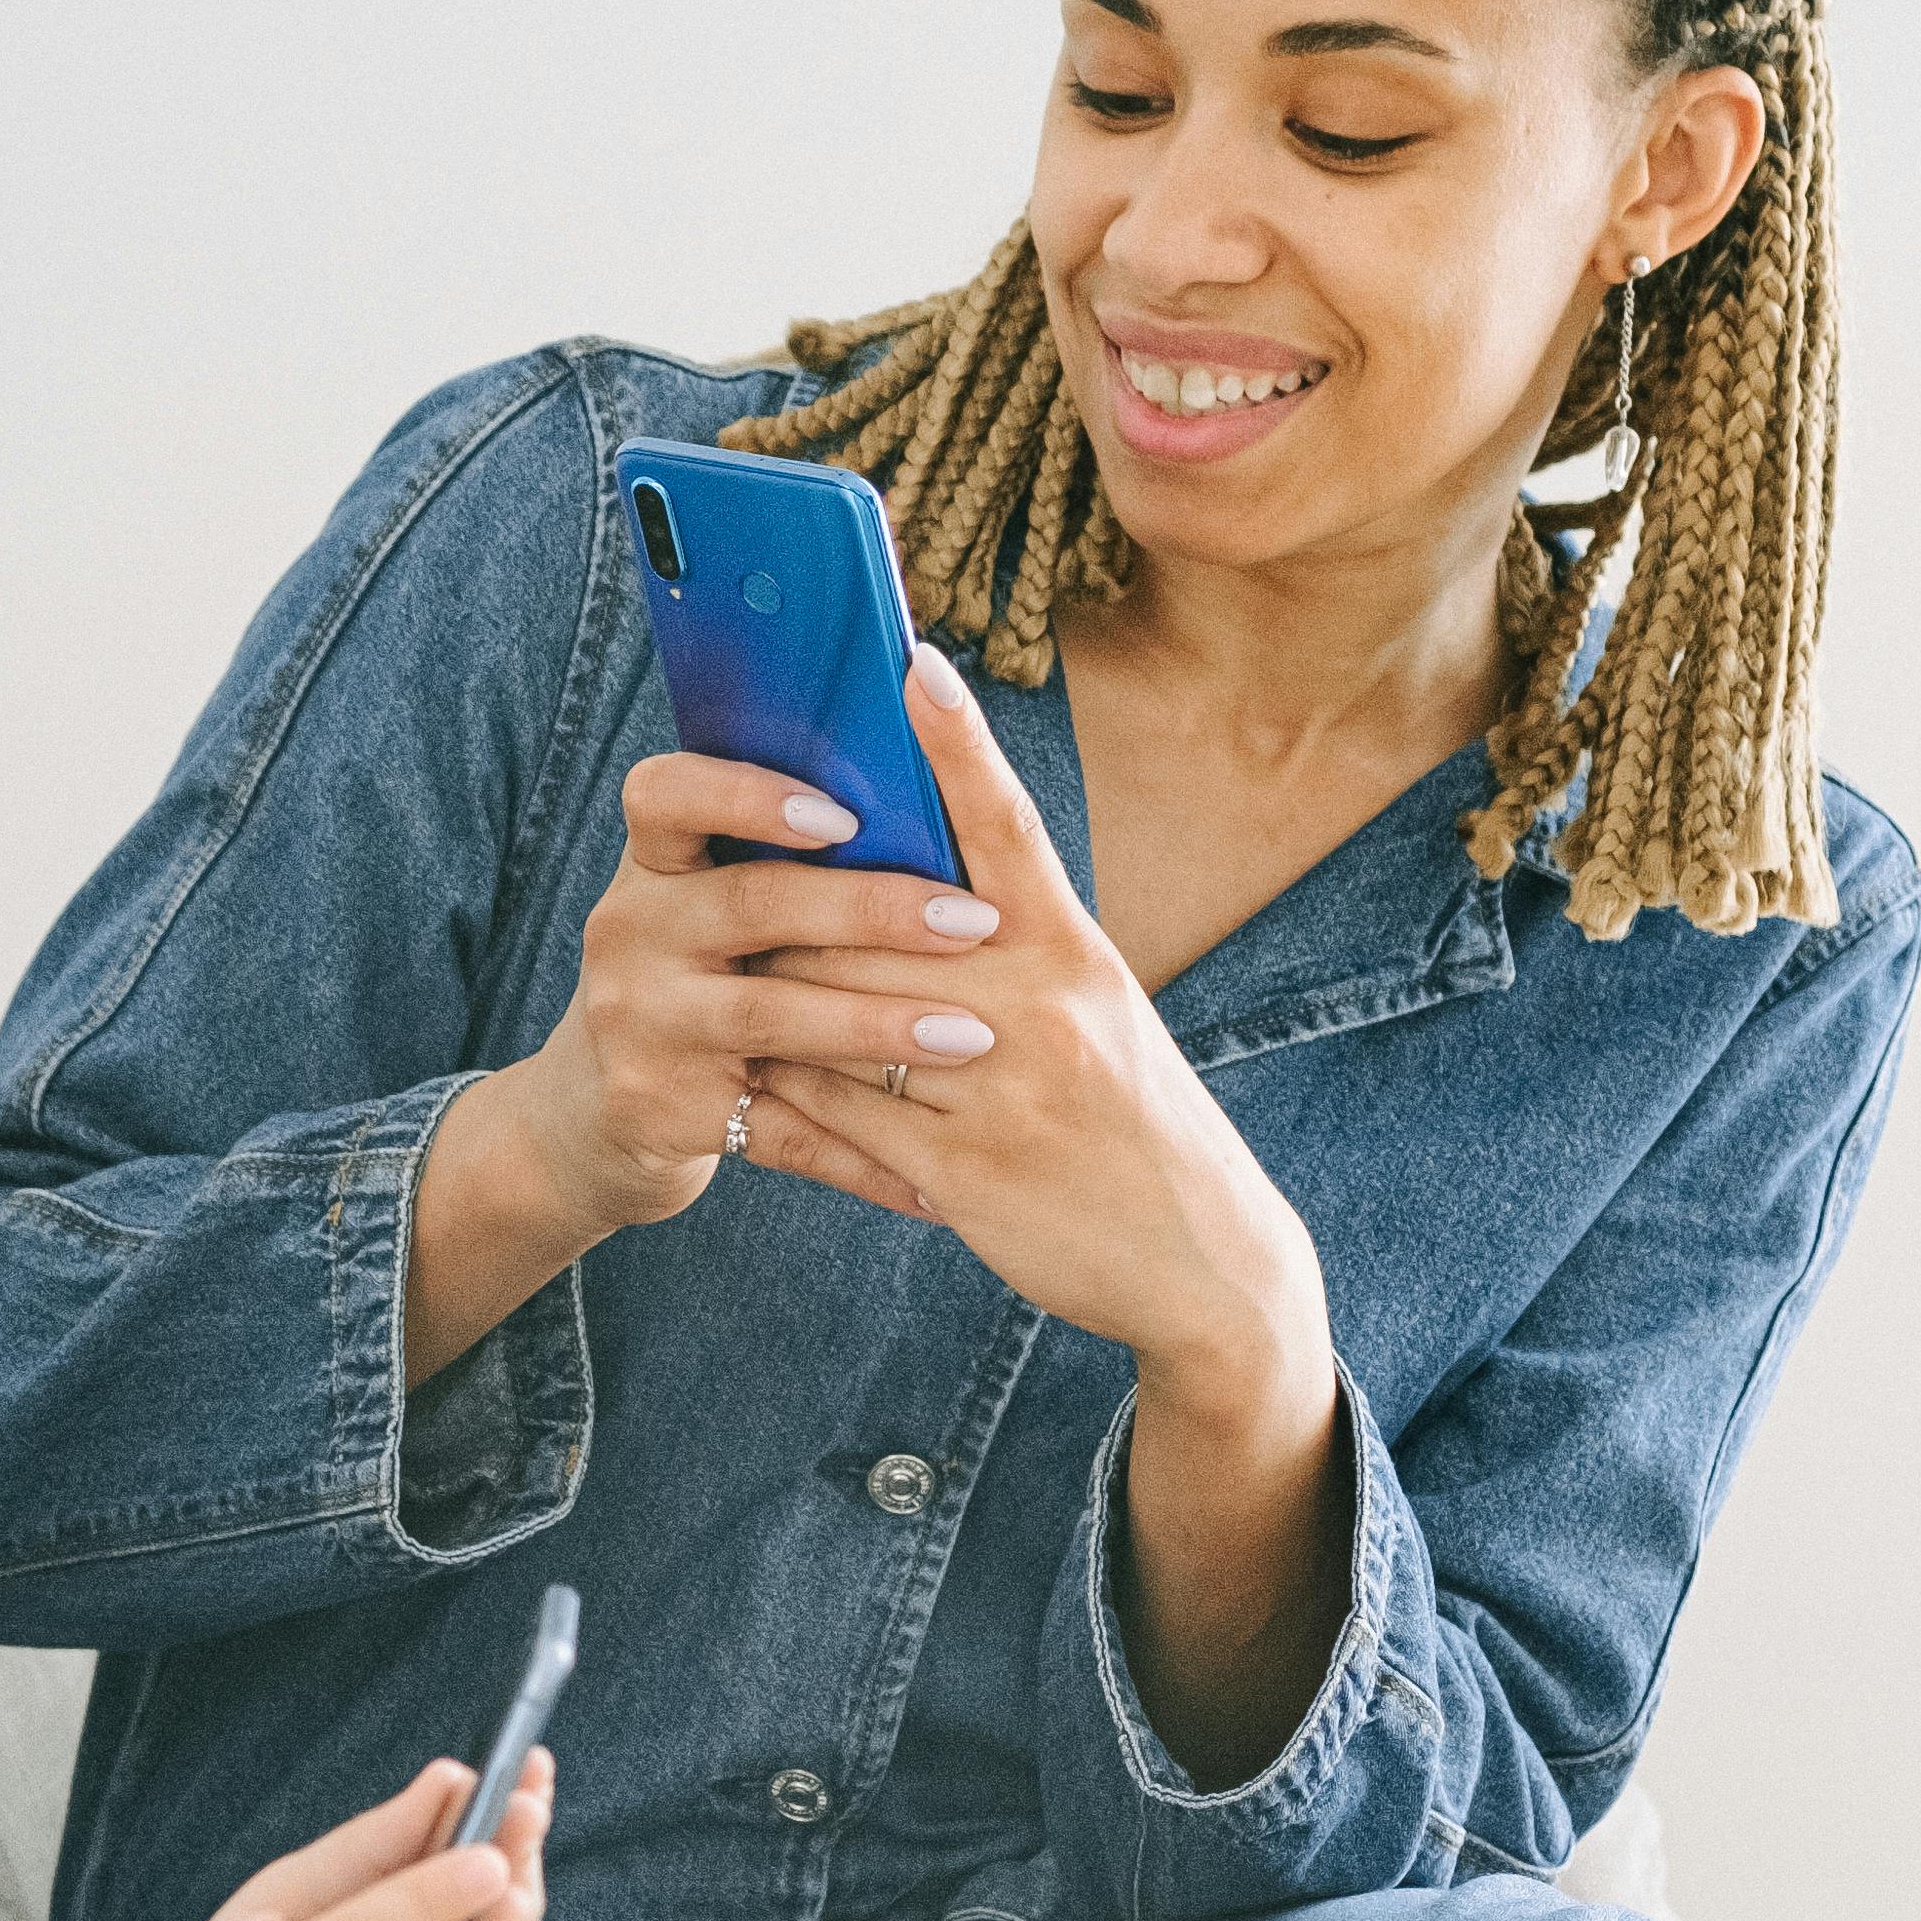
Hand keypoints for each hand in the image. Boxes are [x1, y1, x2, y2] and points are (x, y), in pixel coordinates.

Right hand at [498, 735, 1014, 1234]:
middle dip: (870, 910)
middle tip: (971, 922)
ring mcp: (640, 1026)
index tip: (843, 812)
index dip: (748, 793)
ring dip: (878, 1026)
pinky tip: (932, 1183)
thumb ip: (779, 863)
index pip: (666, 793)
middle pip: (750, 904)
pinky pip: (780, 1133)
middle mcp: (631, 934)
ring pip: (769, 1017)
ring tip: (972, 1036)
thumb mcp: (701, 912)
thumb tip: (934, 791)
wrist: (588, 1116)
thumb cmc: (693, 985)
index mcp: (653, 867)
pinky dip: (862, 1158)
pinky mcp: (661, 1112)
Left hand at [730, 652, 1333, 1397]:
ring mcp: (1002, 1092)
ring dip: (773, 1009)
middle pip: (878, 928)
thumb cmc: (1134, 1120)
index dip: (958, 743)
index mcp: (1075, 955)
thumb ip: (1016, 951)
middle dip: (797, 915)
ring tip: (720, 992)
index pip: (1008, 826)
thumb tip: (915, 887)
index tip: (914, 661)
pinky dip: (789, 1105)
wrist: (1201, 1258)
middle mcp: (1041, 1009)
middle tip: (731, 886)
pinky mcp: (964, 1174)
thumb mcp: (1100, 1013)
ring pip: (840, 1021)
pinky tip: (751, 1097)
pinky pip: (841, 1121)